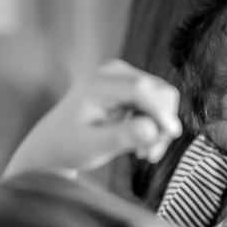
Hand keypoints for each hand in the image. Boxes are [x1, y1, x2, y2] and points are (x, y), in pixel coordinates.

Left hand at [4, 59, 181, 178]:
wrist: (55, 144)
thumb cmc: (68, 146)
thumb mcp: (93, 147)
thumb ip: (122, 137)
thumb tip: (152, 129)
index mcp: (99, 82)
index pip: (143, 90)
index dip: (161, 111)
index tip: (171, 136)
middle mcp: (115, 72)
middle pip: (160, 91)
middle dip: (162, 124)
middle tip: (149, 154)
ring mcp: (125, 77)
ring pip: (164, 99)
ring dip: (160, 128)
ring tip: (145, 153)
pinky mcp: (132, 88)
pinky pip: (158, 104)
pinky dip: (156, 126)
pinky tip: (142, 145)